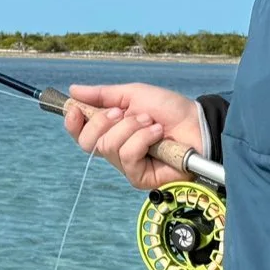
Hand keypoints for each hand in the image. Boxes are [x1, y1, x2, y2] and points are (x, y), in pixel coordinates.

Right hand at [58, 81, 204, 191]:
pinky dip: (142, 140)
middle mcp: (115, 150)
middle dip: (103, 122)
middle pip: (87, 142)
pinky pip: (128, 157)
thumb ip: (102, 95)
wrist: (197, 122)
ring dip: (132, 128)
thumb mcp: (133, 94)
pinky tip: (157, 135)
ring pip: (108, 147)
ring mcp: (127, 165)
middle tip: (123, 113)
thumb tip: (73, 91)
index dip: (72, 123)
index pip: (80, 133)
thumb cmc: (169, 109)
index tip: (75, 109)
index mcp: (110, 130)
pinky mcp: (140, 177)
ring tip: (151, 122)